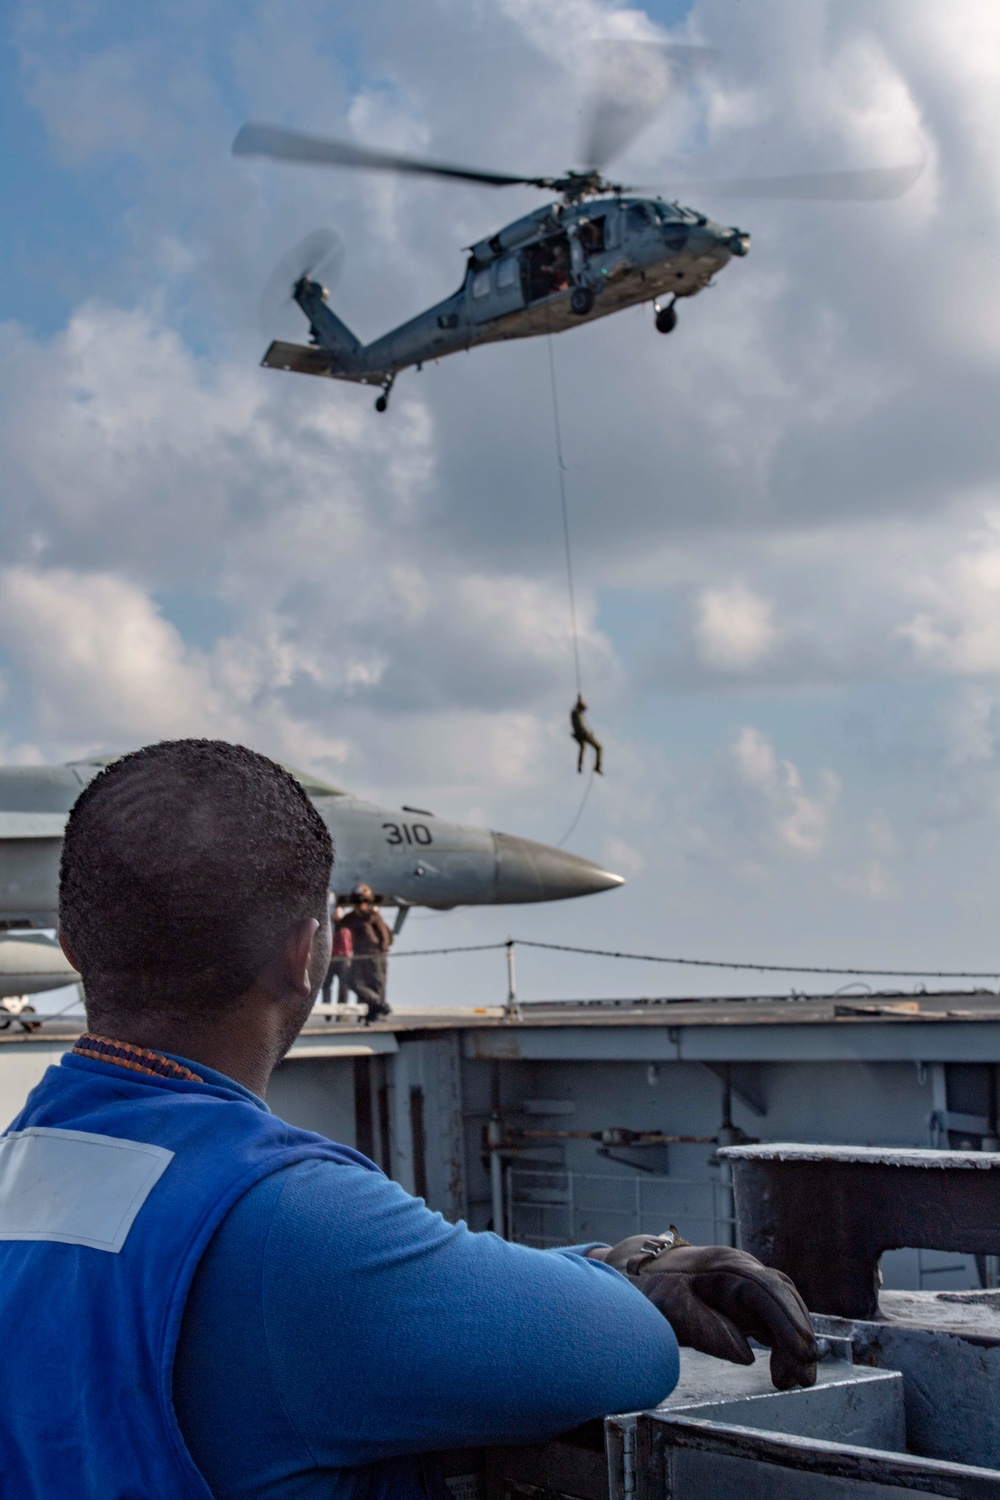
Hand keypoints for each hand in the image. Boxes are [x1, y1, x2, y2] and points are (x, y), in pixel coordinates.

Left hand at [600, 1230, 816, 1390]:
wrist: (635, 1272)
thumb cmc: (649, 1287)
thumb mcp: (665, 1306)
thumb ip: (701, 1327)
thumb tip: (746, 1355)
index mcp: (723, 1264)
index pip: (766, 1288)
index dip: (787, 1319)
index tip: (802, 1350)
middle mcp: (741, 1269)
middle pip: (781, 1298)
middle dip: (797, 1337)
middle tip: (803, 1378)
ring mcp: (743, 1283)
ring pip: (782, 1309)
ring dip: (794, 1343)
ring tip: (796, 1381)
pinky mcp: (742, 1302)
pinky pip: (772, 1321)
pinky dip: (782, 1345)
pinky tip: (782, 1371)